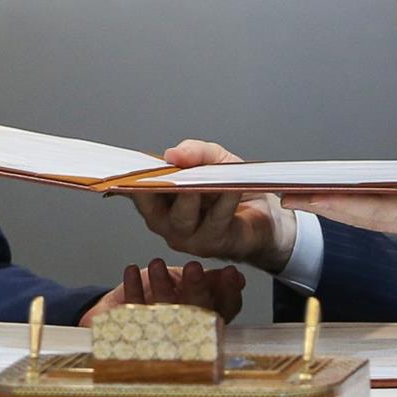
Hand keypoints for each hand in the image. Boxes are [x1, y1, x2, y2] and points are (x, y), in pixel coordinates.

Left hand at [79, 258, 247, 324]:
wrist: (134, 298)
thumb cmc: (170, 290)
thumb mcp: (194, 282)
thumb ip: (213, 281)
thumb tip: (236, 277)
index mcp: (208, 317)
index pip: (225, 309)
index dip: (229, 292)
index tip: (230, 273)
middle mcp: (188, 328)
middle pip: (197, 312)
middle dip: (196, 288)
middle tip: (193, 268)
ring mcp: (161, 331)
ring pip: (165, 310)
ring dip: (162, 285)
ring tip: (157, 264)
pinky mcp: (134, 327)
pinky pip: (134, 308)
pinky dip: (132, 288)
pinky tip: (131, 270)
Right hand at [129, 140, 297, 272]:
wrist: (267, 214)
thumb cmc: (232, 188)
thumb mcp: (214, 159)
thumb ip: (194, 152)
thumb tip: (172, 154)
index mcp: (160, 201)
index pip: (136, 190)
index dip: (129, 180)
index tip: (130, 166)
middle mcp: (168, 223)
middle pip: (152, 208)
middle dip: (159, 187)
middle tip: (168, 170)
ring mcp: (189, 238)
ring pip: (182, 218)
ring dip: (192, 195)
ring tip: (203, 179)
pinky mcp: (215, 244)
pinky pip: (216, 221)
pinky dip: (223, 202)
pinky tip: (231, 188)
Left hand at [283, 148, 396, 241]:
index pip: (373, 209)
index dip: (339, 202)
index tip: (310, 196)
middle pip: (361, 217)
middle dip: (323, 206)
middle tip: (287, 195)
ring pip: (367, 217)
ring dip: (333, 207)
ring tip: (301, 196)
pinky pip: (379, 214)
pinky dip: (354, 206)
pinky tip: (337, 197)